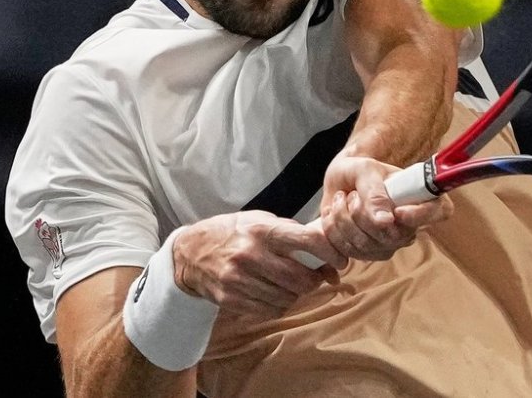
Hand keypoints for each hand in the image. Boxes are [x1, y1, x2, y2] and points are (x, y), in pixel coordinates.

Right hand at [172, 211, 347, 318]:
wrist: (191, 252)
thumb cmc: (235, 232)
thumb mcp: (262, 221)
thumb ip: (294, 234)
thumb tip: (329, 253)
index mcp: (263, 230)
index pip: (308, 241)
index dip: (331, 253)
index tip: (340, 260)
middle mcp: (251, 254)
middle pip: (300, 279)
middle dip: (315, 280)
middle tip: (317, 276)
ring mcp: (239, 279)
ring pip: (287, 298)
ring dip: (297, 294)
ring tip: (292, 283)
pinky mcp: (231, 298)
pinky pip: (270, 310)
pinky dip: (279, 304)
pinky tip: (274, 292)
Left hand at [321, 155, 453, 260]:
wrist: (341, 180)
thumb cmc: (360, 171)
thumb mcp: (366, 170)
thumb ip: (375, 192)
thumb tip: (385, 221)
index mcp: (421, 198)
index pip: (440, 211)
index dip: (421, 215)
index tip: (398, 211)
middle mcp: (409, 227)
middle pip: (391, 236)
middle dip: (360, 213)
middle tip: (353, 193)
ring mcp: (389, 245)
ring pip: (363, 245)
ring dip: (341, 219)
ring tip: (342, 200)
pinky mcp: (366, 255)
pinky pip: (345, 252)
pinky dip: (331, 231)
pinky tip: (334, 215)